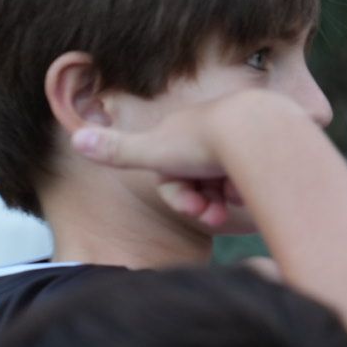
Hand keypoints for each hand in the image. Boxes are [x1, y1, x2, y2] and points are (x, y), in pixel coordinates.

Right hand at [71, 91, 295, 228]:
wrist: (259, 130)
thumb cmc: (204, 141)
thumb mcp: (154, 150)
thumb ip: (118, 150)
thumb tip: (76, 140)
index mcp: (185, 130)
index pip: (173, 174)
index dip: (179, 198)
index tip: (194, 210)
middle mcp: (213, 131)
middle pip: (201, 180)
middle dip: (204, 202)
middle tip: (216, 215)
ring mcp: (243, 137)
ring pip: (227, 180)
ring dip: (226, 198)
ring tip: (237, 200)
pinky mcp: (270, 148)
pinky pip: (255, 176)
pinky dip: (250, 188)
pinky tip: (256, 190)